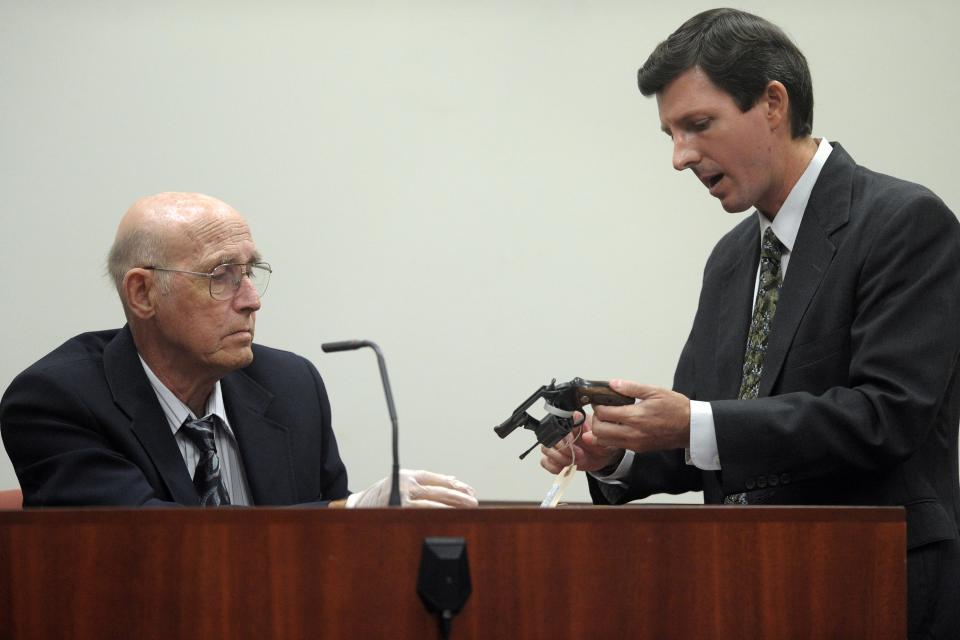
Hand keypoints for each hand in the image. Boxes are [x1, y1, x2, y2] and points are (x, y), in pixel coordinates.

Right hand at [346, 469, 478, 507]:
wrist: (358, 506)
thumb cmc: (382, 496)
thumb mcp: (401, 482)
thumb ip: (423, 482)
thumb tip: (451, 481)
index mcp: (409, 475)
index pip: (437, 478)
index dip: (455, 484)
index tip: (468, 490)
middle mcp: (407, 483)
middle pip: (440, 489)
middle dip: (459, 495)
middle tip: (474, 501)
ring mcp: (404, 496)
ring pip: (435, 501)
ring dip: (453, 505)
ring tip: (468, 508)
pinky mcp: (400, 509)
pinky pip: (424, 512)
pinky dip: (439, 513)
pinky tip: (450, 516)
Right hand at [540, 412, 624, 473]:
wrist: (602, 456)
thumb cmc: (601, 444)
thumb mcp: (601, 438)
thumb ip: (591, 432)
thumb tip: (581, 425)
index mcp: (571, 423)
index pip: (559, 425)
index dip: (566, 437)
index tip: (574, 444)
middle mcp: (561, 433)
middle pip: (550, 439)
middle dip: (564, 450)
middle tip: (578, 454)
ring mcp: (557, 445)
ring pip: (546, 449)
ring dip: (559, 458)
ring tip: (572, 461)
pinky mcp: (555, 458)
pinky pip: (545, 462)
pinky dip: (553, 467)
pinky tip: (565, 467)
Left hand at [583, 379, 690, 452]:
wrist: (691, 427)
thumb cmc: (676, 408)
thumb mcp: (654, 391)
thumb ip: (631, 387)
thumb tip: (613, 383)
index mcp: (636, 417)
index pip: (604, 413)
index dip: (597, 405)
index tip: (599, 400)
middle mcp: (633, 433)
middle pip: (599, 430)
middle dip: (596, 419)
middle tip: (602, 409)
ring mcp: (635, 444)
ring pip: (604, 441)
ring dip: (601, 430)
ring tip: (609, 419)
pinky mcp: (638, 449)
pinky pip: (616, 446)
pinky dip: (610, 437)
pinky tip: (618, 426)